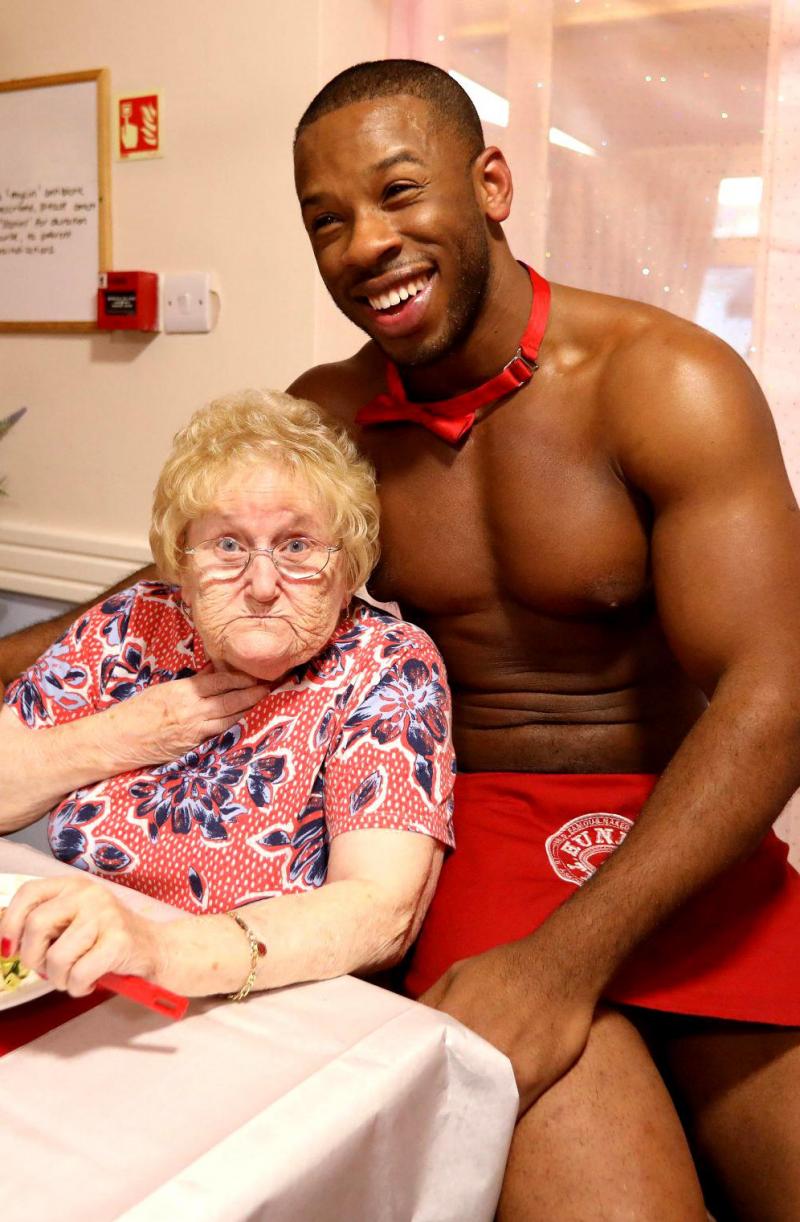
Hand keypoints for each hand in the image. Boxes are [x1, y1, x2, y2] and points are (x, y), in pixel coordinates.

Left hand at [0, 875, 160, 995]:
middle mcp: (89, 895)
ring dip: (58, 978)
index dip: (10, 922)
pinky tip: (89, 981)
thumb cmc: (109, 939)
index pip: (29, 893)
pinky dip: (77, 987)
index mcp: (74, 886)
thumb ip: (45, 923)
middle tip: (47, 968)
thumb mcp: (75, 921)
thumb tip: (5, 938)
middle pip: (37, 924)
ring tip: (73, 977)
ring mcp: (106, 916)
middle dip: (33, 957)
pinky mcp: (119, 941)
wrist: (157, 948)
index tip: (10, 948)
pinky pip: (78, 973)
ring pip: (57, 957)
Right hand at [99, 668, 267, 767]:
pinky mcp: (193, 747)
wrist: (118, 740)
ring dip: (250, 709)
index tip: (257, 673)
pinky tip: (248, 721)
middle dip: (254, 693)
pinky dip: (235, 726)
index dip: (242, 677)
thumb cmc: (136, 712)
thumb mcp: (163, 690)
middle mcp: (190, 710)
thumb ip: (191, 683)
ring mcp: (193, 731)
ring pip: (230, 718)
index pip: (219, 681)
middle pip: (231, 700)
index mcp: (181, 691)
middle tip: (272, 685)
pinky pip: (220, 734)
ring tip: (267, 701)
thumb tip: (213, 671)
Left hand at [419, 938, 595, 1113]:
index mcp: (449, 1022)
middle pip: (442, 1087)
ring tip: (452, 1120)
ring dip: (461, 1113)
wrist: (560, 967)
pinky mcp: (530, 1082)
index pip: (417, 1062)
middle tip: (425, 1110)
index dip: (410, 1078)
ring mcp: (503, 1067)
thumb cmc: (505, 968)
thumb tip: (401, 1032)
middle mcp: (473, 1047)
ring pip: (471, 1104)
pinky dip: (491, 1118)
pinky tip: (483, 1120)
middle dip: (433, 1098)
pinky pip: (503, 1112)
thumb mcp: (457, 974)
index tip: (405, 1089)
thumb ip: (428, 1004)